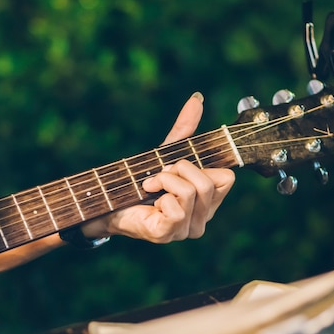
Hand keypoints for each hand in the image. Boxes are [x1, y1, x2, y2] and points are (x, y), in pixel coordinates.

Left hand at [82, 92, 234, 242]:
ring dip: (165, 179)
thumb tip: (196, 99)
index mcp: (207, 203)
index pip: (227, 178)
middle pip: (210, 182)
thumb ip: (183, 129)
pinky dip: (159, 194)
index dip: (200, 165)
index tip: (177, 166)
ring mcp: (186, 230)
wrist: (106, 203)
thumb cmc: (137, 182)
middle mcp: (202, 220)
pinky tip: (148, 202)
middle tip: (159, 174)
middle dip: (180, 169)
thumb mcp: (164, 154)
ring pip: (192, 191)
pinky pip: (176, 207)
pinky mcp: (168, 234)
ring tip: (149, 185)